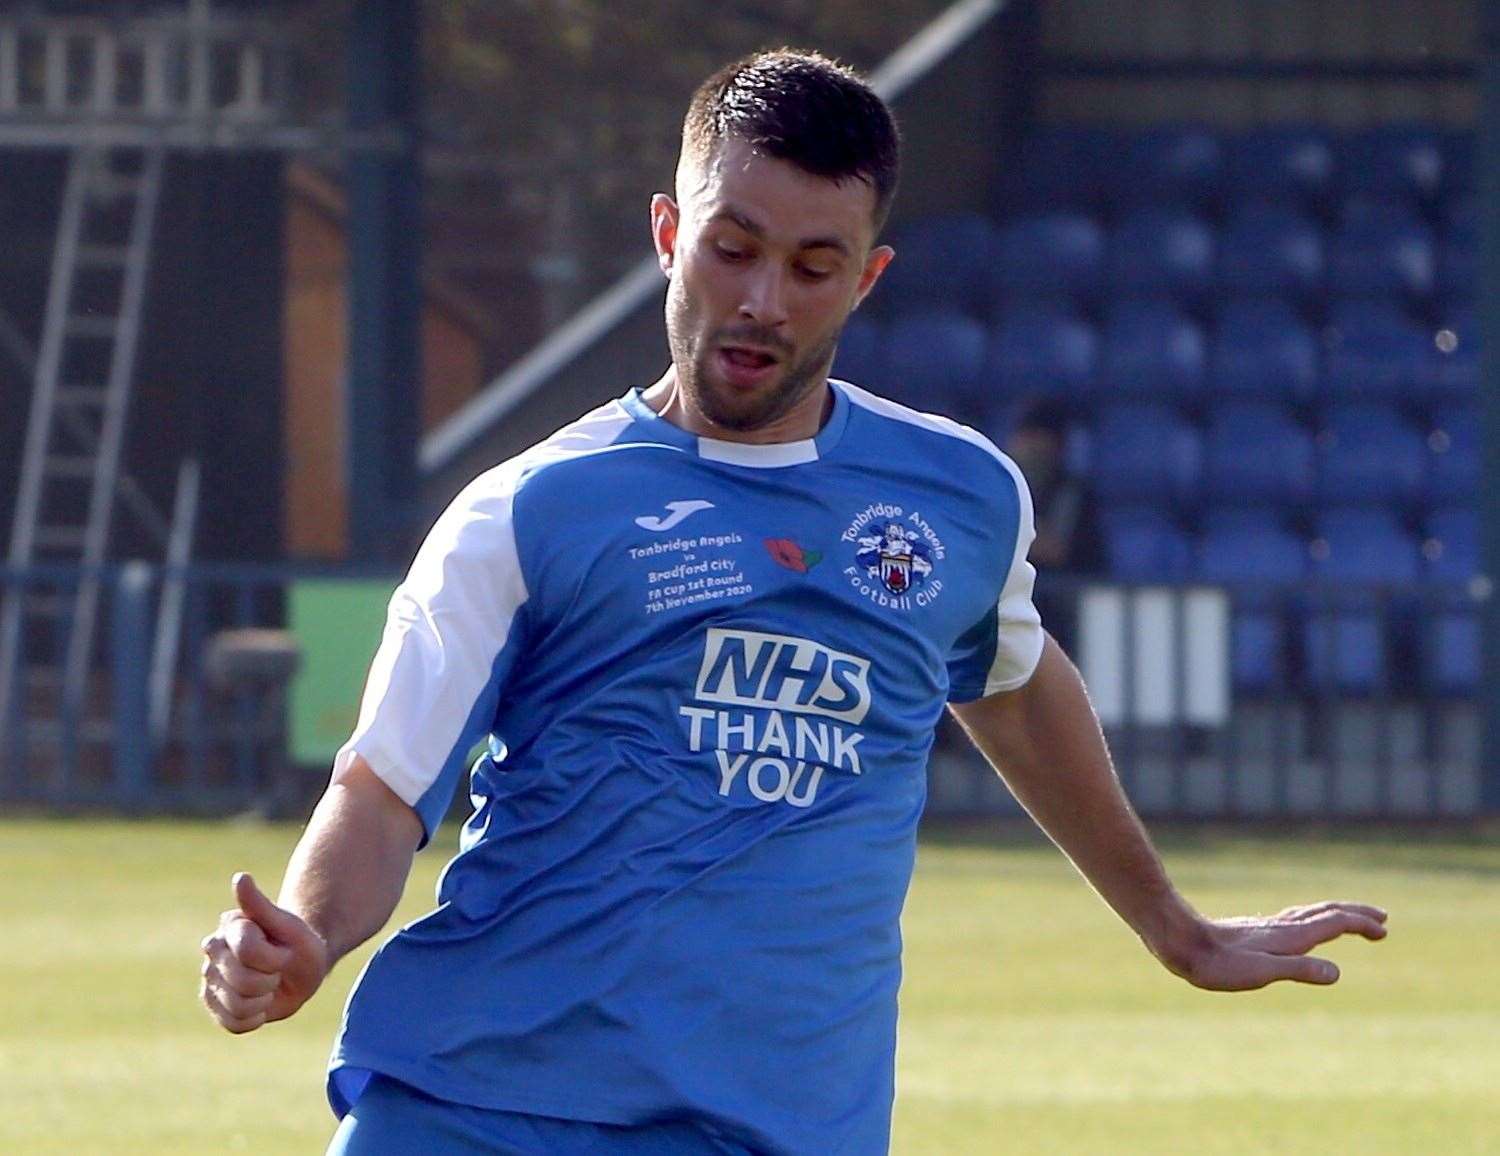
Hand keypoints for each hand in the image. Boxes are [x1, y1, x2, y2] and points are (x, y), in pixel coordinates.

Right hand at [200, 872, 329, 1032]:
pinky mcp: (213, 1005)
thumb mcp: (287, 925)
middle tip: (278, 969)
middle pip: (242, 982)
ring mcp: (210, 979)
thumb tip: (239, 877)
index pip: (248, 951)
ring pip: (237, 1005)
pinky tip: (261, 1002)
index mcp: (230, 927)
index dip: (275, 958)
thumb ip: (260, 905)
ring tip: (269, 985)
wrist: (300, 966)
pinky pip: (233, 1023)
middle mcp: (213, 952)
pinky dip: (254, 1018)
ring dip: (263, 1000)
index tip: (283, 950)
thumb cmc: (297, 942)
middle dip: (270, 979)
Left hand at [1153, 901, 1387, 991]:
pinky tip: (1300, 927)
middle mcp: (1281, 927)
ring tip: (1350, 918)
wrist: (1180, 942)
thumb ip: (1298, 970)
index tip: (1384, 929)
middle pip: (1326, 912)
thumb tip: (1336, 973)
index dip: (1360, 924)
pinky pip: (1293, 920)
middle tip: (1381, 917)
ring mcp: (1267, 928)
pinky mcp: (1254, 933)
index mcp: (1289, 936)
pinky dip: (1311, 919)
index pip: (1333, 923)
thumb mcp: (1261, 973)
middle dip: (1355, 913)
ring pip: (1309, 914)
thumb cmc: (1218, 964)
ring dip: (1335, 914)